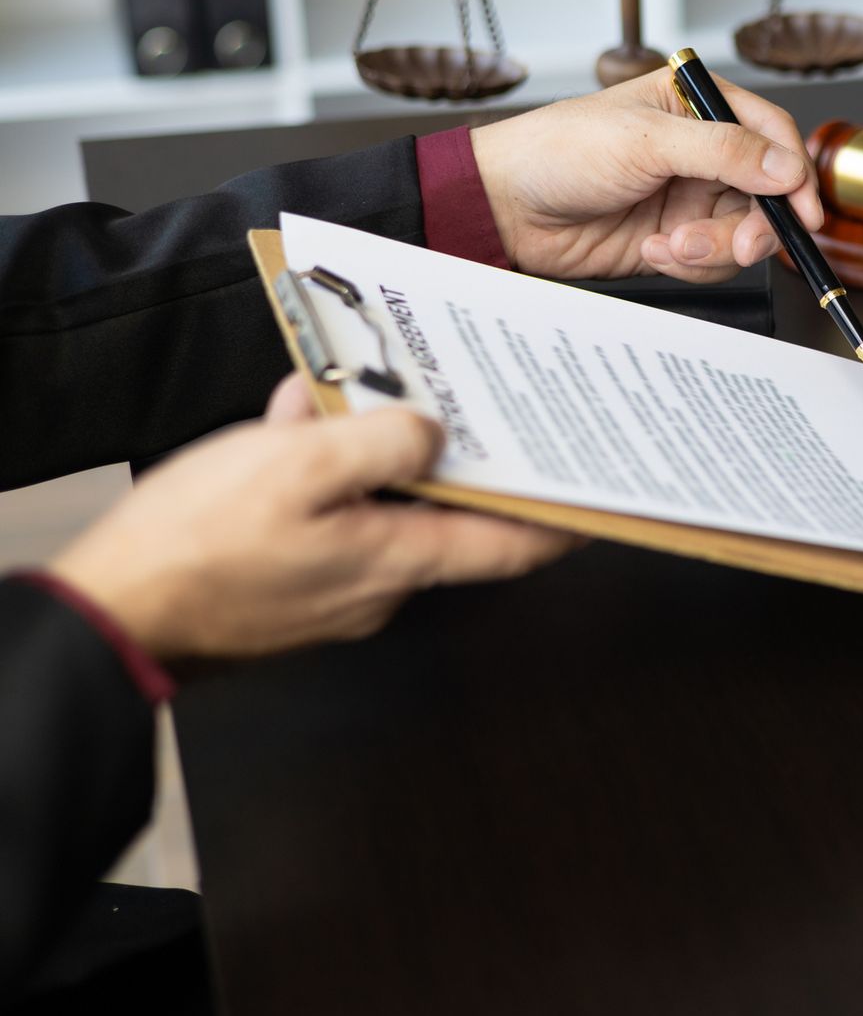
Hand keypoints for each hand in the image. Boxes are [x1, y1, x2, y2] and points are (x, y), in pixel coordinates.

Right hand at [48, 376, 579, 660]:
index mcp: (398, 558)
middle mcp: (378, 585)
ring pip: (373, 506)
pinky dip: (315, 474)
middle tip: (445, 404)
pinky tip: (284, 428)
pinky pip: (324, 519)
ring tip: (333, 398)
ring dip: (363, 454)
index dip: (560, 521)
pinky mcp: (288, 587)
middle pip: (439, 513)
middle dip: (438, 454)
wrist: (111, 617)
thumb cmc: (199, 546)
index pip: (510, 546)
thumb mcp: (298, 465)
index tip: (598, 499)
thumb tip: (430, 435)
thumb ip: (378, 443)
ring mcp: (332, 591)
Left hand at [469, 66, 824, 282]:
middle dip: (753, 224)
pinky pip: (711, 261)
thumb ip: (723, 151)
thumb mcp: (646, 141)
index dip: (794, 173)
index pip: (771, 134)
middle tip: (741, 243)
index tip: (803, 211)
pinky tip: (652, 251)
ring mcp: (689, 197)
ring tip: (672, 245)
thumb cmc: (560, 151)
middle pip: (765, 194)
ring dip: (714, 248)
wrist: (506, 208)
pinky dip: (689, 264)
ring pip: (742, 233)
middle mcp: (701, 151)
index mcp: (697, 105)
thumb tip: (786, 168)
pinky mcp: (675, 238)